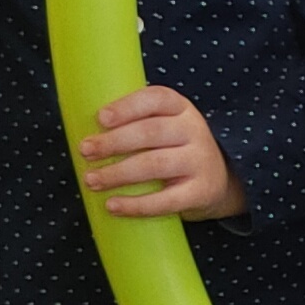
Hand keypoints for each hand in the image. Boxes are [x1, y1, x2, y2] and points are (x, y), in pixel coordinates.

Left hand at [77, 87, 244, 221]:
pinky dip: (137, 205)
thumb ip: (135, 124)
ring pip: (156, 164)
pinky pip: (167, 200)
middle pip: (152, 132)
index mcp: (180, 108)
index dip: (128, 107)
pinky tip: (113, 205)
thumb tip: (86, 135)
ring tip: (92, 180)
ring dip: (119, 173)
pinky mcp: (201, 192)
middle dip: (114, 142)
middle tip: (86, 151)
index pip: (156, 99)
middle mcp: (194, 131)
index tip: (101, 118)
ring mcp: (200, 162)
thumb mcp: (165, 126)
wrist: (219, 180)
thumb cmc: (174, 149)